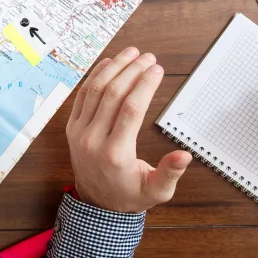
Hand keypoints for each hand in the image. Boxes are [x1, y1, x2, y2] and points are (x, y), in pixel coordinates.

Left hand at [66, 47, 192, 212]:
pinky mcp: (72, 127)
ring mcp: (79, 132)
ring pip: (94, 90)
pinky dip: (95, 76)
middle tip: (149, 57)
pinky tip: (110, 63)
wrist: (96, 204)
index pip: (130, 110)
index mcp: (115, 154)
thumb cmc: (130, 196)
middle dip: (132, 71)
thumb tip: (185, 155)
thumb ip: (170, 172)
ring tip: (132, 53)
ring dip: (114, 67)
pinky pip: (82, 95)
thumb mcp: (156, 191)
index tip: (157, 70)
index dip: (144, 85)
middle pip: (112, 94)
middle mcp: (93, 140)